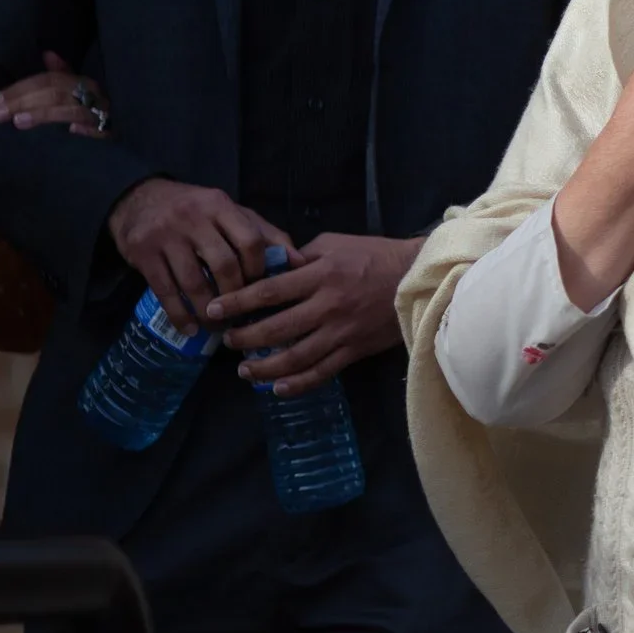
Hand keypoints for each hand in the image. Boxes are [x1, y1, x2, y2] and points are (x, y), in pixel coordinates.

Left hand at [0, 52, 107, 136]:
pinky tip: (72, 133)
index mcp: (83, 82)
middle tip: (0, 114)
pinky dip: (88, 131)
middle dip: (25, 102)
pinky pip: (102, 131)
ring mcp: (104, 113)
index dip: (22, 88)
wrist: (129, 123)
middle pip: (56, 94)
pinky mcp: (114, 133)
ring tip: (17, 122)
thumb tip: (47, 53)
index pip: (50, 80)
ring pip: (72, 111)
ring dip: (44, 115)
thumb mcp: (80, 87)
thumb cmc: (98, 106)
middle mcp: (93, 95)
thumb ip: (63, 73)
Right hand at [107, 179, 290, 325]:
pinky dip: (179, 313)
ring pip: (194, 281)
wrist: (139, 197)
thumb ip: (266, 234)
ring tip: (218, 327)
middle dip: (236, 295)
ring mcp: (165, 235)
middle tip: (242, 315)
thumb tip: (300, 262)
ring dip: (209, 311)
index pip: (251, 241)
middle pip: (224, 264)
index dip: (259, 269)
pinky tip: (190, 328)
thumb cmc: (196, 210)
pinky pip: (164, 289)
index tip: (262, 290)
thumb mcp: (232, 212)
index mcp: (221, 206)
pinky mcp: (142, 253)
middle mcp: (193, 218)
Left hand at [211, 233, 422, 394]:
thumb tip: (273, 268)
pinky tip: (278, 388)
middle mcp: (327, 306)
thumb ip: (302, 257)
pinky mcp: (355, 350)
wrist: (419, 278)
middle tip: (228, 342)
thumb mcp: (336, 244)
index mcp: (320, 275)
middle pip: (276, 329)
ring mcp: (341, 332)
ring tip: (246, 370)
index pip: (268, 291)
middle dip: (245, 338)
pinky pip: (322, 372)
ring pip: (295, 357)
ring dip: (265, 367)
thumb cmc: (376, 255)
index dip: (237, 302)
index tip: (214, 310)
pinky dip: (298, 384)